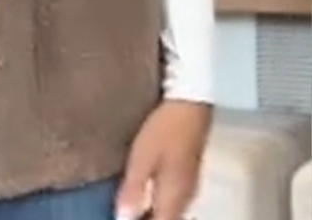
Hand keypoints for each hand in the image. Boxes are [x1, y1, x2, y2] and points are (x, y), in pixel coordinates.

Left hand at [116, 100, 211, 219]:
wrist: (190, 104)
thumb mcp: (143, 158)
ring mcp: (188, 187)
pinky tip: (143, 196)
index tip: (121, 219)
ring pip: (170, 214)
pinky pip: (172, 202)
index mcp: (173, 198)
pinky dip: (157, 206)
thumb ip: (133, 190)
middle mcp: (185, 199)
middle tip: (123, 214)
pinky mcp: (187, 175)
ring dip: (151, 215)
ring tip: (129, 209)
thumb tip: (122, 219)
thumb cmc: (165, 130)